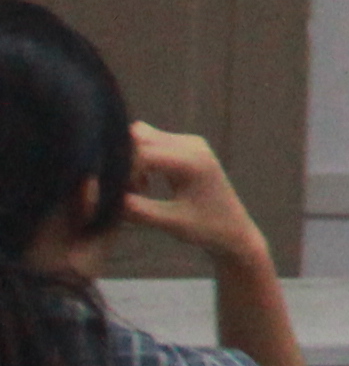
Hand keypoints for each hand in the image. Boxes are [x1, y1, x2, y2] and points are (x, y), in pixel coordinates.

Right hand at [109, 128, 272, 276]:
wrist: (233, 229)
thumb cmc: (205, 229)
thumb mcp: (168, 223)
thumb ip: (135, 209)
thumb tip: (99, 197)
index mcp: (192, 161)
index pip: (141, 152)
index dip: (120, 170)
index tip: (111, 194)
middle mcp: (192, 144)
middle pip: (139, 136)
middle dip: (122, 161)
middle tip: (123, 191)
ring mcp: (190, 142)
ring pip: (142, 136)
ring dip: (130, 159)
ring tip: (136, 190)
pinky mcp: (185, 146)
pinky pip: (151, 142)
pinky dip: (140, 159)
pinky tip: (144, 186)